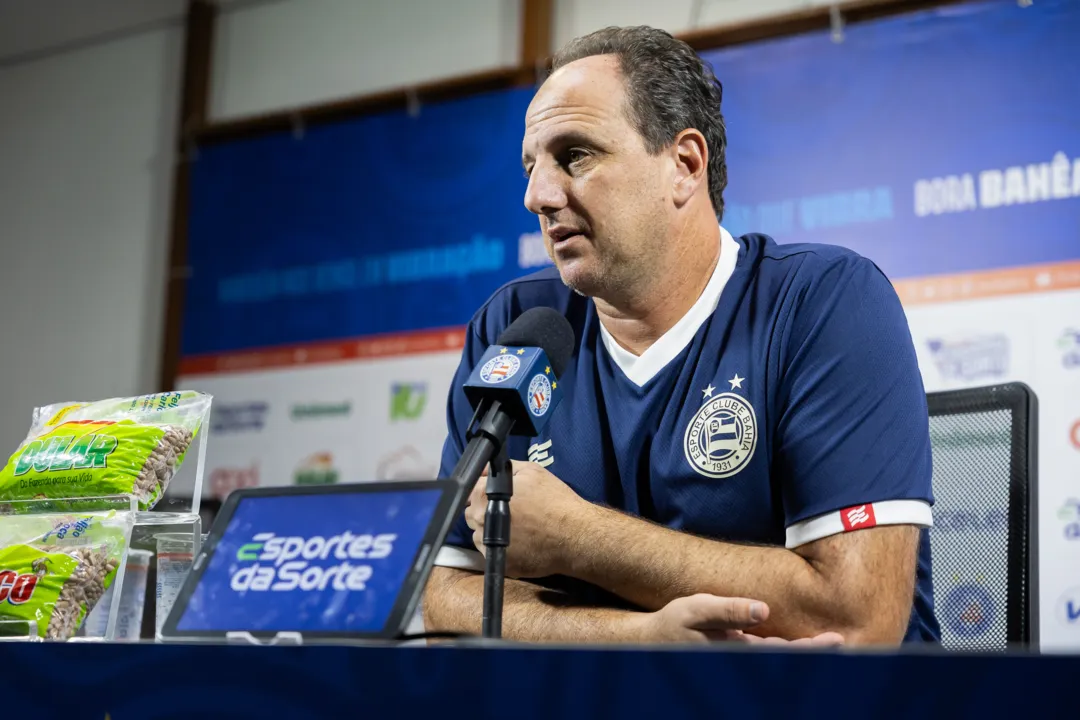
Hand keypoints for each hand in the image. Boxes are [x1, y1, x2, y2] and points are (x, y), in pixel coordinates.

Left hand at [466, 460, 592, 578]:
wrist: (574, 535)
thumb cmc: (554, 501)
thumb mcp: (532, 472)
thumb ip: (502, 469)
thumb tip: (484, 469)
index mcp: (485, 495)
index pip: (468, 491)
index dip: (480, 491)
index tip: (491, 495)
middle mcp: (480, 520)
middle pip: (470, 514)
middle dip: (481, 510)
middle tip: (506, 511)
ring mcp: (487, 543)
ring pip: (477, 535)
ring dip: (487, 531)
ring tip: (511, 528)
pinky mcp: (497, 562)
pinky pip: (488, 553)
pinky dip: (497, 548)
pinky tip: (515, 542)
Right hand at [633, 594, 844, 646]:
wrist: (648, 642)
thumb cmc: (671, 624)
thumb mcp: (697, 609)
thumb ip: (729, 609)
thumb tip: (763, 609)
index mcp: (738, 650)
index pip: (784, 651)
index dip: (812, 647)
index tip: (837, 640)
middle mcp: (742, 658)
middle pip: (787, 657)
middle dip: (814, 651)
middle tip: (844, 640)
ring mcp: (739, 657)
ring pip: (778, 656)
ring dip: (802, 651)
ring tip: (830, 642)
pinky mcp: (734, 650)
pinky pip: (766, 652)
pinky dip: (785, 648)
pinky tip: (797, 643)